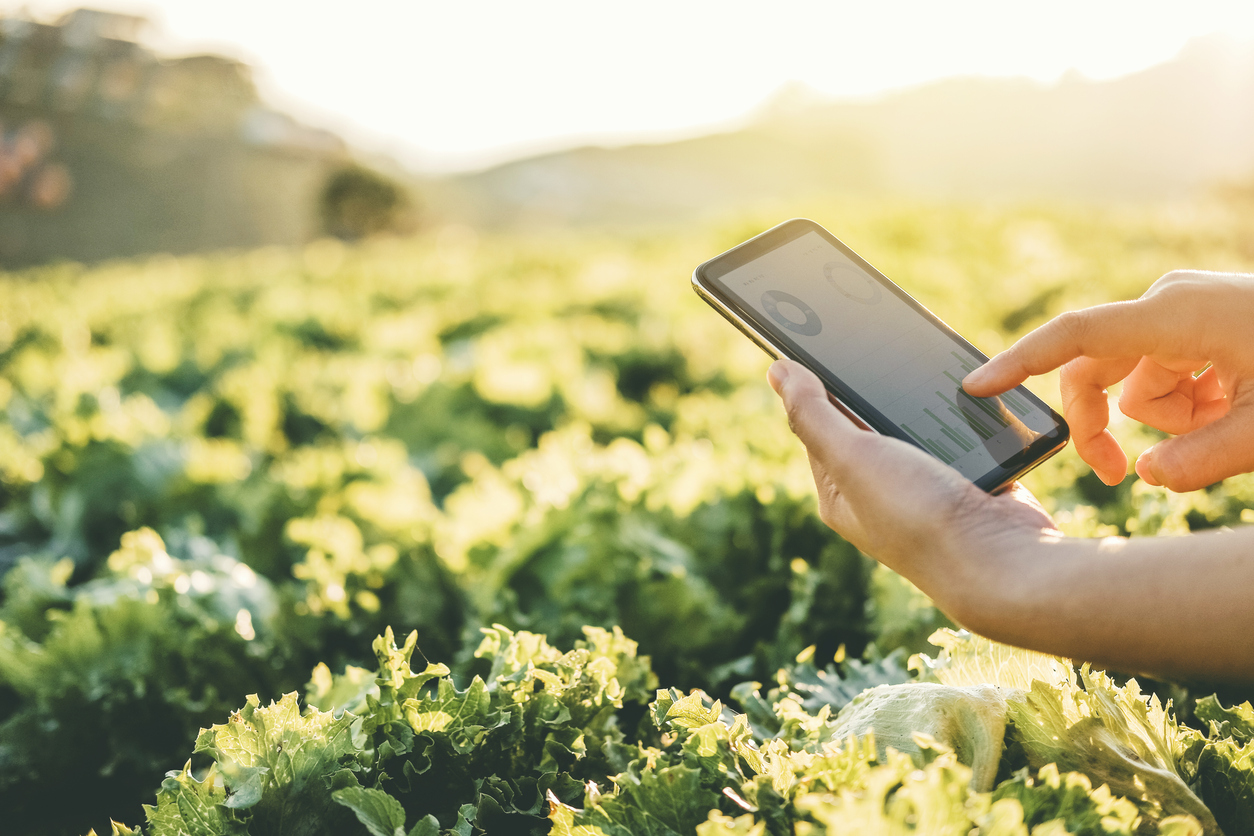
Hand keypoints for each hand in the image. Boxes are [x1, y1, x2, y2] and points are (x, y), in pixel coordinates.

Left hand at [767, 359, 1057, 618]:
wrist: (1003, 561)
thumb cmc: (919, 516)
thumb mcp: (852, 457)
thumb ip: (814, 414)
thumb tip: (777, 372)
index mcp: (840, 494)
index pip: (818, 427)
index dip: (818, 385)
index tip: (824, 340)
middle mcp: (878, 494)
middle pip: (869, 424)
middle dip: (875, 388)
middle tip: (876, 342)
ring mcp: (926, 489)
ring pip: (916, 427)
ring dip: (921, 402)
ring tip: (920, 363)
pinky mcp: (968, 481)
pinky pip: (959, 435)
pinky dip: (961, 416)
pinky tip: (965, 391)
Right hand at [963, 270, 1253, 491]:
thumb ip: (1197, 464)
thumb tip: (1145, 475)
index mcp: (1176, 316)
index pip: (1075, 338)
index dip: (1019, 365)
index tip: (975, 388)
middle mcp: (1169, 304)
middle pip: (1096, 372)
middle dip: (1107, 425)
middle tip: (1120, 478)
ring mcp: (1185, 310)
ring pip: (1137, 383)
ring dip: (1170, 418)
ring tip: (1232, 424)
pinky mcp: (1200, 321)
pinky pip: (1168, 374)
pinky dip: (1191, 404)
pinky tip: (1236, 406)